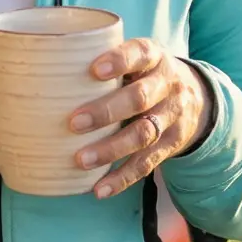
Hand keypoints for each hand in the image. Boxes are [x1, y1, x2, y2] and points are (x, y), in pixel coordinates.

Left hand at [70, 39, 210, 198]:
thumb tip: (44, 67)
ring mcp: (172, 117)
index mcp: (154, 57)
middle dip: (106, 111)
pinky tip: (99, 189)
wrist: (196, 97)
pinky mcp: (172, 145)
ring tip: (81, 160)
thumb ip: (101, 61)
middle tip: (74, 123)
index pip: (140, 53)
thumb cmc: (144, 74)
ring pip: (144, 134)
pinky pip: (147, 163)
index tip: (94, 70)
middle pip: (140, 98)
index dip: (120, 61)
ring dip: (111, 149)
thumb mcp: (135, 59)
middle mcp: (167, 85)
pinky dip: (123, 178)